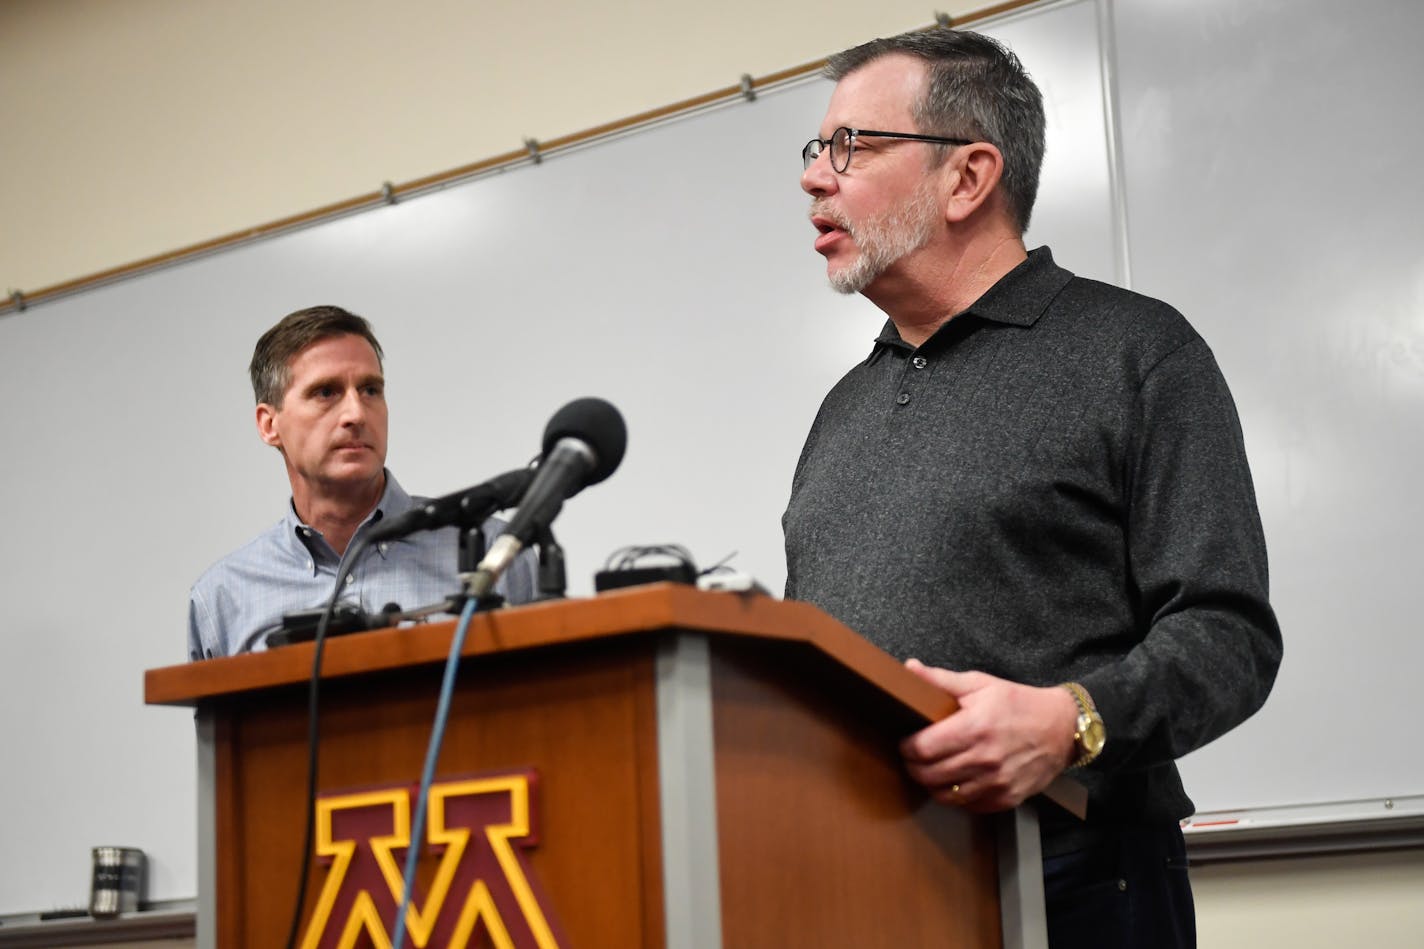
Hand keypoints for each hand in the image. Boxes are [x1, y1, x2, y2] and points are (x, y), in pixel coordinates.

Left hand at [899, 659, 1078, 812]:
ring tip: (931, 770)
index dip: (907, 747)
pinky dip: (957, 797)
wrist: (1063, 727)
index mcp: (975, 727)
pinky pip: (969, 806)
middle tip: (914, 758)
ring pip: (945, 795)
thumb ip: (941, 680)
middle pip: (929, 774)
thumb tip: (910, 668)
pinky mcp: (1007, 798)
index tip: (906, 742)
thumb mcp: (980, 684)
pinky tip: (956, 781)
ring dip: (932, 784)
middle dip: (914, 766)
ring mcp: (997, 782)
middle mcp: (985, 759)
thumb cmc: (1019, 703)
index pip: (923, 748)